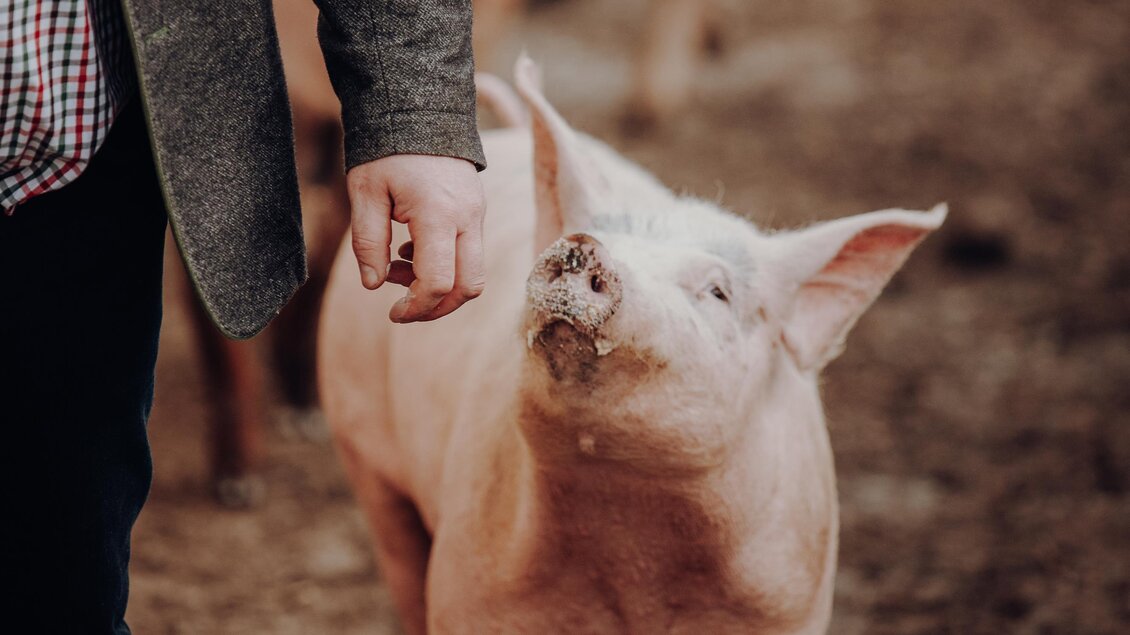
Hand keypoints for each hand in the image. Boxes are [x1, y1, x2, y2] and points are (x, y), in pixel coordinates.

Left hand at [347, 154, 485, 322]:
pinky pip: (470, 253)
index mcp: (438, 213)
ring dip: (439, 286)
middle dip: (437, 308)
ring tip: (397, 267)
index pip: (437, 281)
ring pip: (473, 273)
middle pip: (469, 286)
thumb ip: (368, 242)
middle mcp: (467, 217)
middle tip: (403, 308)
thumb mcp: (365, 193)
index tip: (393, 313)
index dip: (416, 307)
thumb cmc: (386, 150)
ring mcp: (478, 213)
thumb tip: (373, 284)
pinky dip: (444, 265)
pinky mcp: (477, 210)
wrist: (419, 108)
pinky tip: (411, 250)